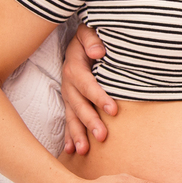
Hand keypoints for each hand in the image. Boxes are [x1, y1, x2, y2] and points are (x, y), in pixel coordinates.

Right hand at [62, 25, 116, 153]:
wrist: (78, 41)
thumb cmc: (89, 38)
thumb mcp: (88, 32)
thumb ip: (91, 39)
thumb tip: (98, 52)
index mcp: (74, 66)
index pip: (87, 84)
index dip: (99, 97)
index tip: (113, 110)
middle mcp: (68, 83)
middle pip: (78, 104)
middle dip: (90, 121)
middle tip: (102, 136)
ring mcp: (68, 94)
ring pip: (72, 116)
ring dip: (78, 134)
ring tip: (85, 150)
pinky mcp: (69, 102)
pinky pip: (68, 120)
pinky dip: (69, 136)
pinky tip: (71, 150)